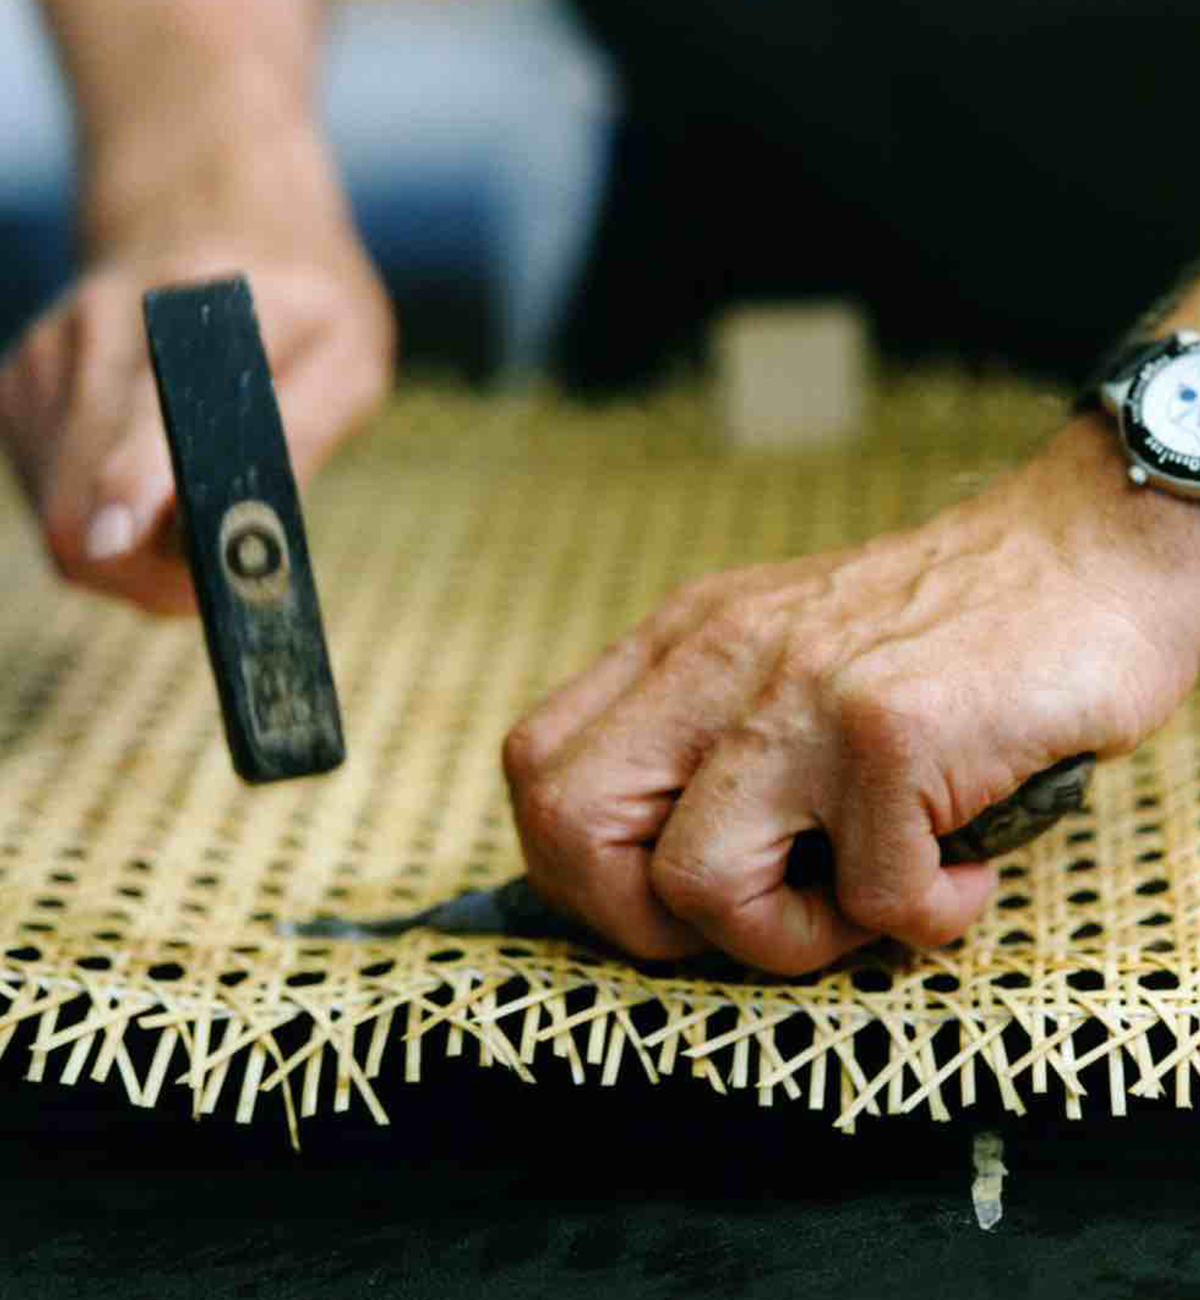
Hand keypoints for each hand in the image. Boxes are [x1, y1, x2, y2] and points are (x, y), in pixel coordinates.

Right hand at [0, 204, 393, 613]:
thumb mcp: (347, 354)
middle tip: (216, 576)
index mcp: (187, 315)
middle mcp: (94, 334)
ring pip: (60, 520)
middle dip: (148, 572)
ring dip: (131, 554)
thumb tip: (255, 527)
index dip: (129, 487)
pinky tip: (156, 484)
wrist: (213, 219)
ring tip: (198, 514)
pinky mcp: (15, 388)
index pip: (139, 415)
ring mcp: (42, 361)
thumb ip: (303, 433)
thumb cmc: (300, 303)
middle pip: (80, 502)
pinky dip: (107, 520)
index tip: (120, 539)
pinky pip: (49, 503)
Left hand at [503, 419, 1199, 972]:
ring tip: (870, 898)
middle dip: (645, 922)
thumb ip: (705, 731)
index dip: (577, 869)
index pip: (538, 770)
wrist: (1078, 552)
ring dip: (788, 939)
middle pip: (569, 827)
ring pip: (699, 885)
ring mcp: (799, 696)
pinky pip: (875, 901)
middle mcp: (718, 662)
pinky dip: (927, 916)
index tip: (665, 898)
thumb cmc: (934, 632)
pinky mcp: (892, 734)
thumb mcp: (779, 650)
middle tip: (750, 914)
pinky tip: (961, 870)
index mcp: (680, 646)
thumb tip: (648, 867)